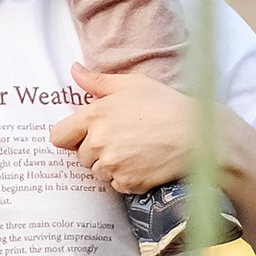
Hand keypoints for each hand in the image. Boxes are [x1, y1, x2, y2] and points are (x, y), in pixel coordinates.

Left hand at [48, 65, 198, 199]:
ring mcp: (111, 166)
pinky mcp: (126, 183)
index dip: (70, 136)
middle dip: (95, 150)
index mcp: (94, 116)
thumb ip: (97, 81)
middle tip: (123, 138)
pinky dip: (127, 178)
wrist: (197, 134)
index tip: (83, 134)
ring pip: (98, 172)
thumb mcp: (132, 84)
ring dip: (110, 165)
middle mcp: (97, 143)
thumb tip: (73, 71)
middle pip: (80, 156)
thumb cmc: (165, 105)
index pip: (58, 136)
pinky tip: (144, 162)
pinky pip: (116, 185)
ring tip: (136, 149)